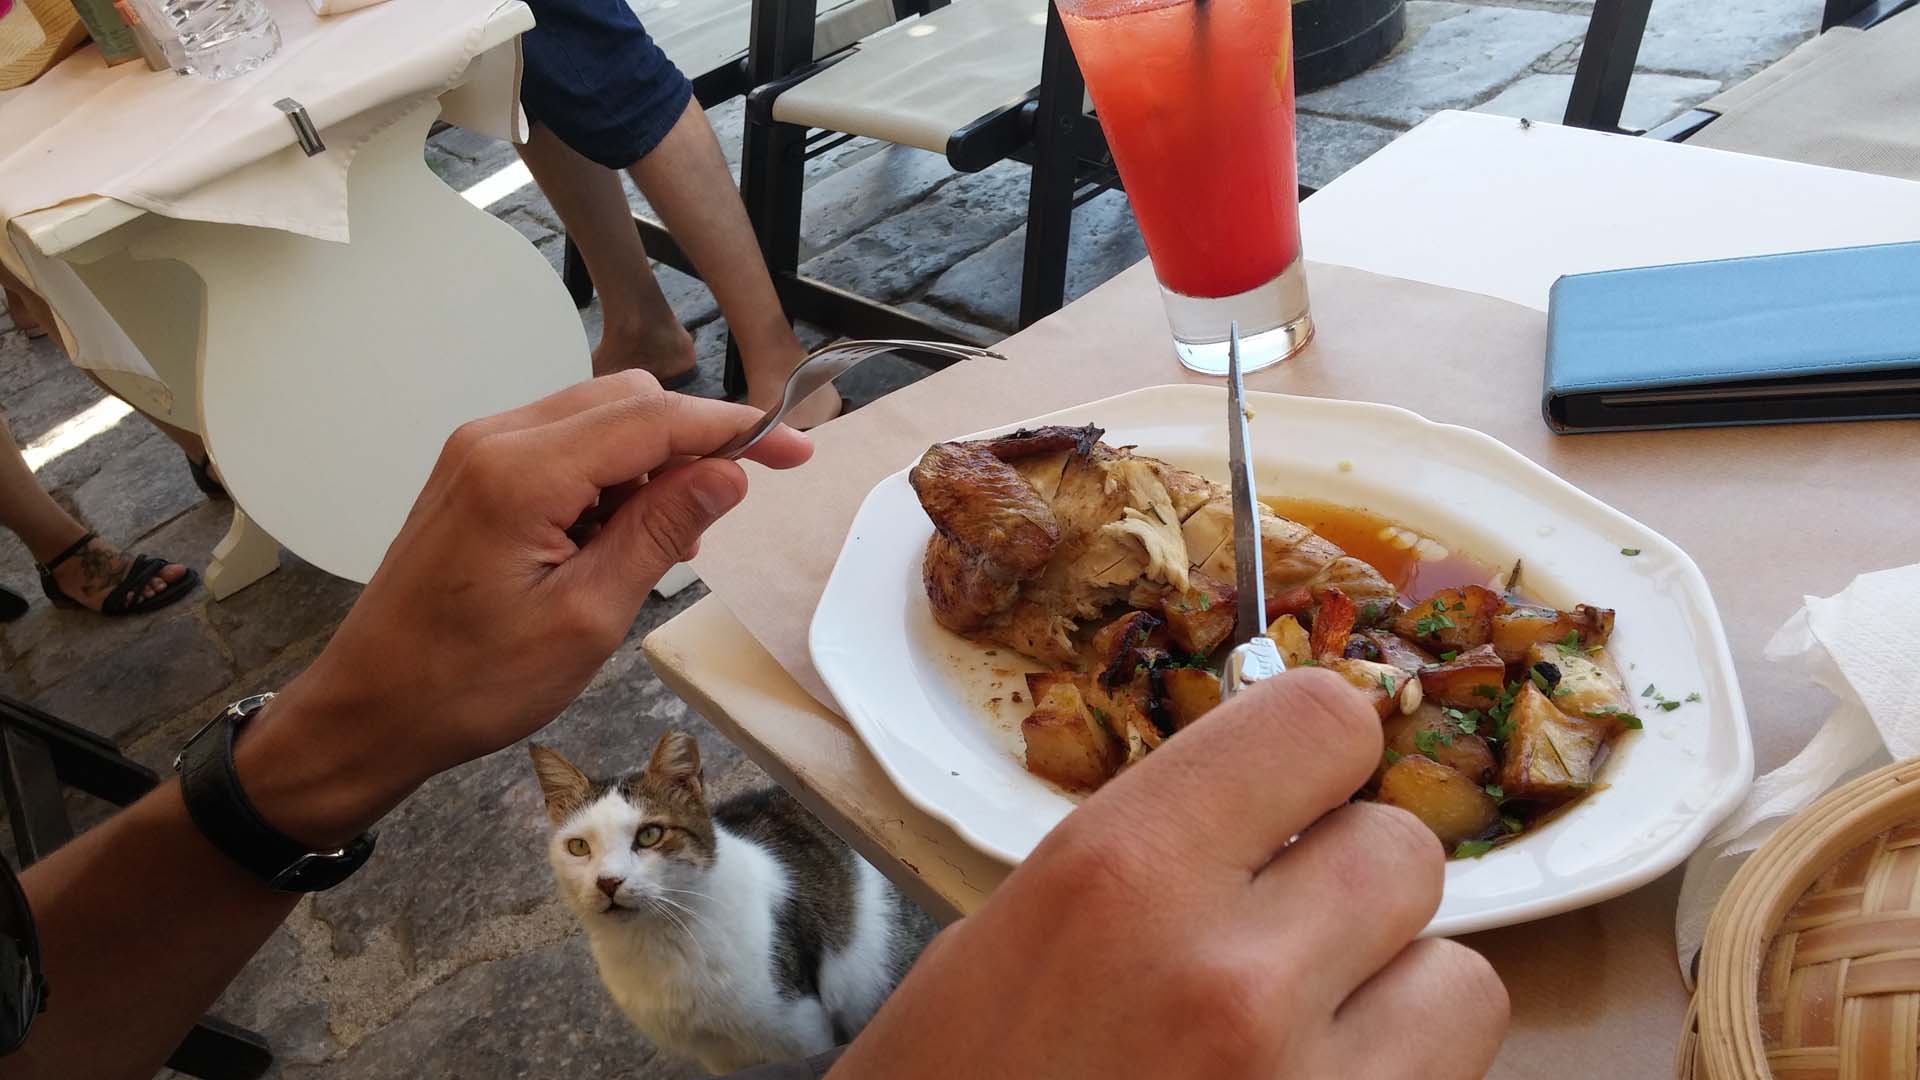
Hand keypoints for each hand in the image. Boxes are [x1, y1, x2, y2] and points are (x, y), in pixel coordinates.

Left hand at [239, 372, 810, 843]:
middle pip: (627, 400)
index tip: (795, 450)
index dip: (732, 430)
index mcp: (522, 473)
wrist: (370, 709)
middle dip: (691, 442)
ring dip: (649, 462)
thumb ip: (660, 532)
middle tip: (725, 513)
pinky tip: (616, 536)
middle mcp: (496, 439)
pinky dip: (608, 475)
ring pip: (598, 417)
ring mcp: (479, 451)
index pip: (653, 419)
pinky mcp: (474, 472)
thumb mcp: (588, 618)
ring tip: (660, 544)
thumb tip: (728, 474)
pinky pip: (563, 445)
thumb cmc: (472, 683)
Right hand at [832, 669, 1508, 1078]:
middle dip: (1352, 886)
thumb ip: (1153, 857)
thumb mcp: (1011, 939)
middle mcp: (1230, 976)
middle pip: (1404, 850)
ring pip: (1463, 981)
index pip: (1323, 722)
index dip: (1319, 756)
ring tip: (1311, 1036)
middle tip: (1286, 936)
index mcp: (1122, 877)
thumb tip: (1271, 809)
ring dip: (1400, 999)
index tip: (1296, 794)